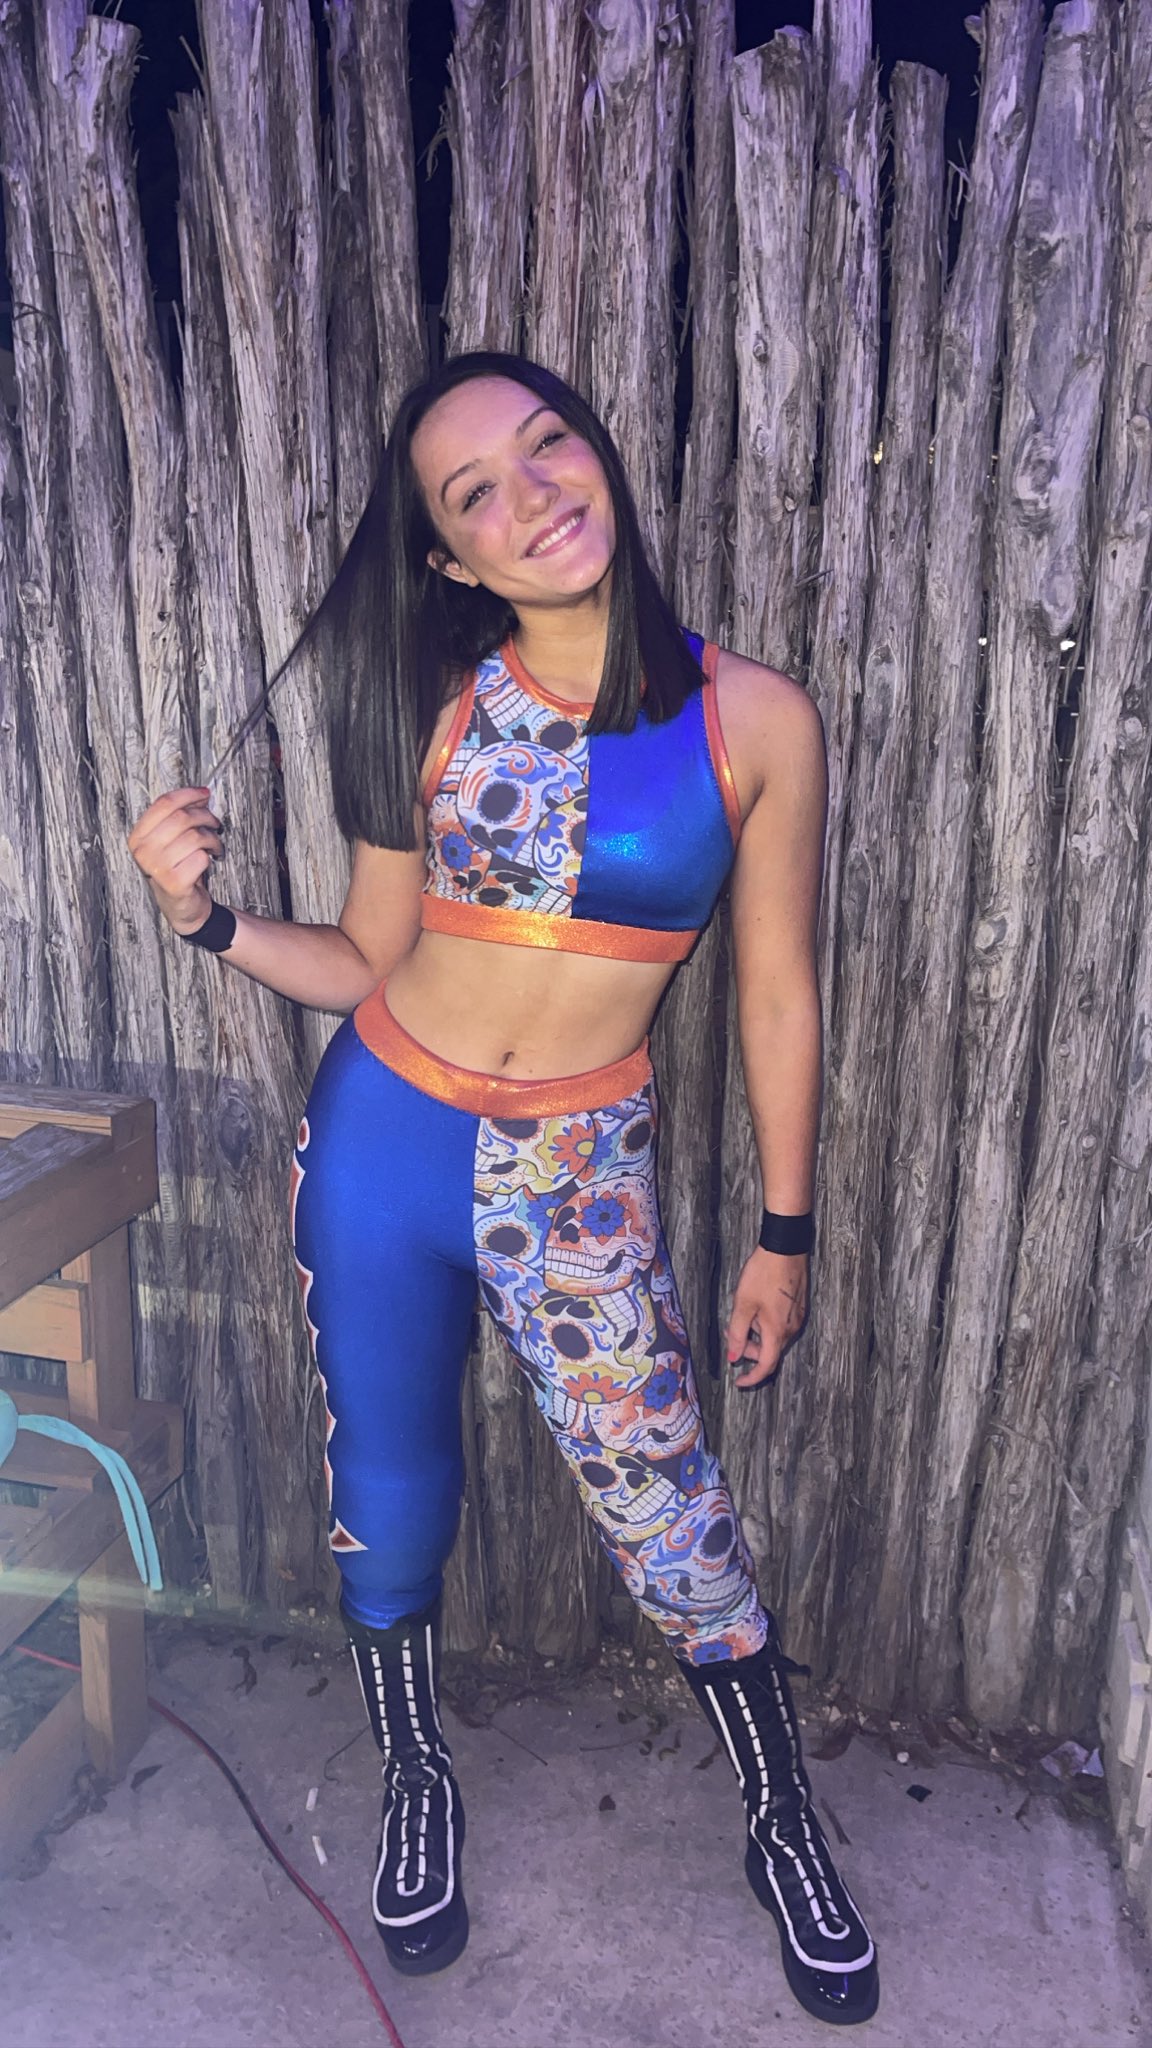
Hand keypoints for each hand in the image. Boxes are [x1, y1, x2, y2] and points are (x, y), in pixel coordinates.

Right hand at [127, 785, 222, 933]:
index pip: (163, 804)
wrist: (181, 907)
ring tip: (215, 845)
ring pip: (195, 837)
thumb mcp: (170, 840)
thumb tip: (201, 795)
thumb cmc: (176, 869)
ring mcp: (156, 868)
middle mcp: (143, 852)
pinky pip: (201, 857)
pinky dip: (210, 857)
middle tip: (215, 824)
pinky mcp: (174, 882)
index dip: (188, 795)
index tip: (205, 794)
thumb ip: (179, 817)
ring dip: (212, 839)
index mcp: (138, 837)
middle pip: (182, 817)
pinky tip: (209, 861)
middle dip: (205, 817)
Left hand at [724, 1246, 808, 1387]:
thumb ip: (737, 1334)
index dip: (752, 1378)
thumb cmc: (764, 1274)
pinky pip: (782, 1326)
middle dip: (751, 1350)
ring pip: (776, 1338)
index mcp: (777, 1331)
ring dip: (758, 1335)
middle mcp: (792, 1329)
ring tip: (744, 1315)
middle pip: (771, 1352)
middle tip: (732, 1336)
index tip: (739, 1382)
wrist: (786, 1248)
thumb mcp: (743, 1304)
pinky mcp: (799, 1307)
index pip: (767, 1366)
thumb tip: (733, 1358)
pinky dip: (768, 1325)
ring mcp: (798, 1318)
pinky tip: (758, 1307)